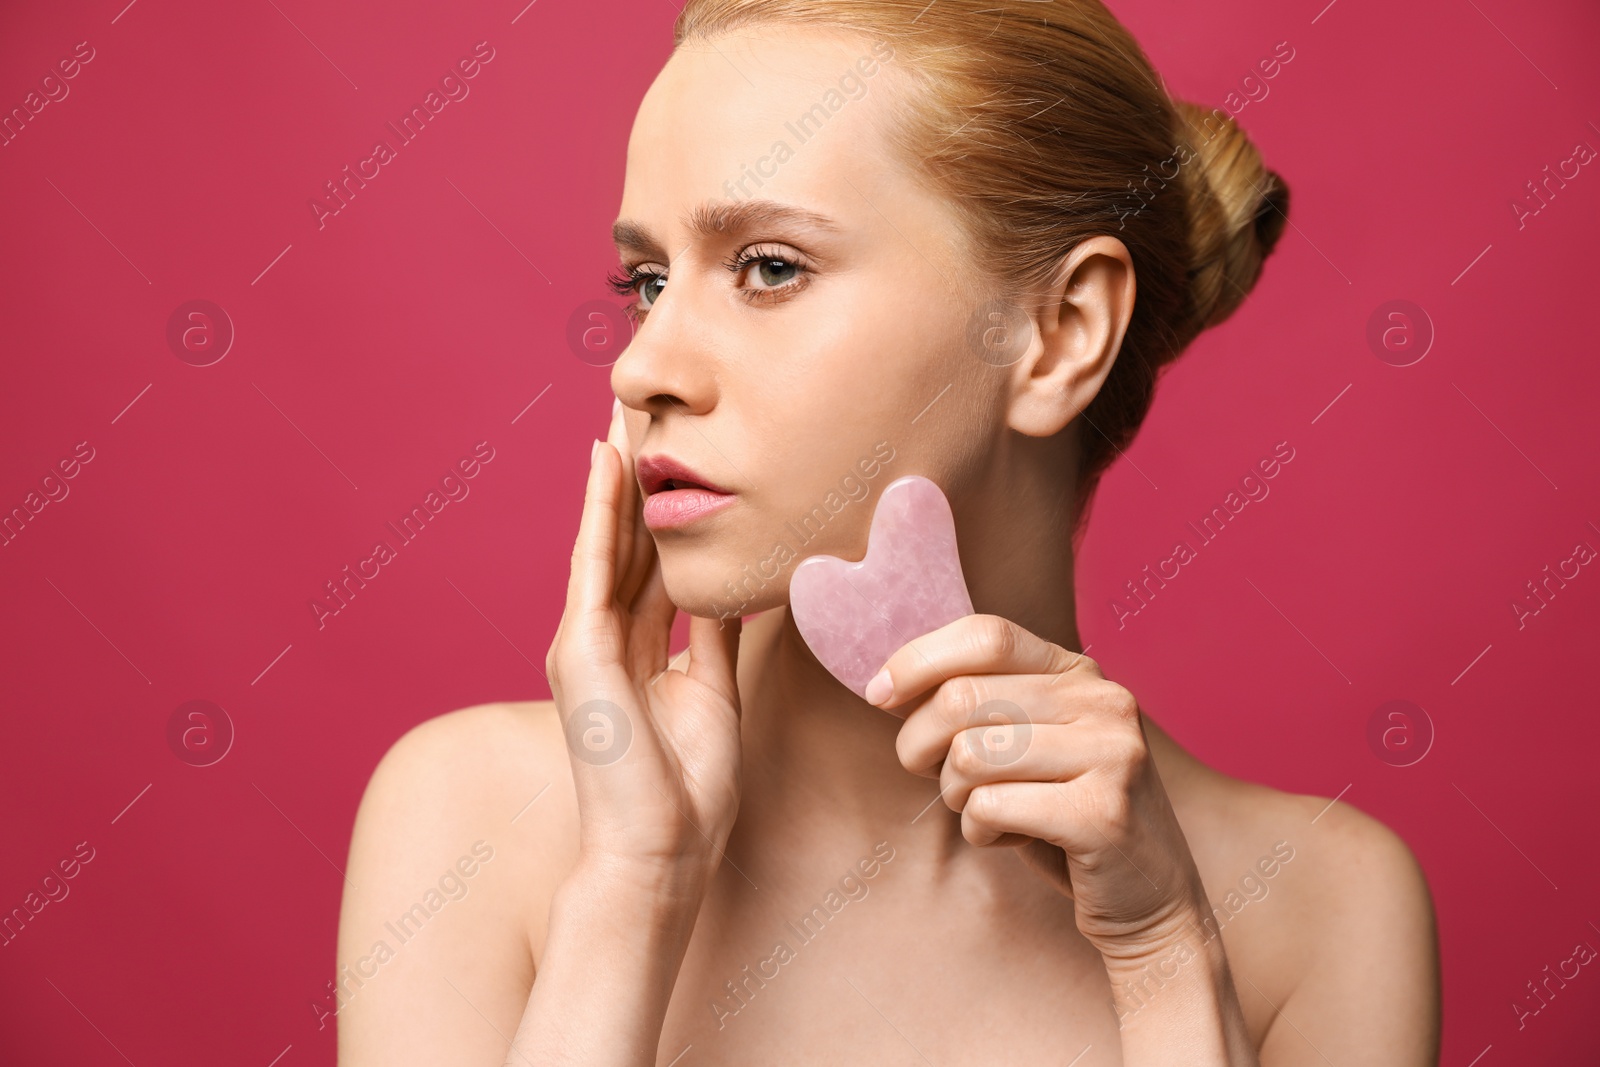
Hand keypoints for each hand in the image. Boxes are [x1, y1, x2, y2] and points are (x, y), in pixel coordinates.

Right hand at [545, 399, 743, 886]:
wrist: (659, 850)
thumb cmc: (686, 789)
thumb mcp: (713, 693)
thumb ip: (715, 637)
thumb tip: (737, 591)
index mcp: (636, 650)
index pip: (648, 562)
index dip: (659, 509)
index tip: (672, 457)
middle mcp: (603, 637)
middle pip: (621, 539)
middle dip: (633, 478)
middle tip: (640, 411)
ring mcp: (584, 640)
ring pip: (604, 539)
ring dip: (614, 475)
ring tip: (622, 414)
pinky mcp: (578, 648)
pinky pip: (593, 563)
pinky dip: (598, 510)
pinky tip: (605, 463)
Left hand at [867, 615, 1208, 964]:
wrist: (1148, 899)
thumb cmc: (1062, 816)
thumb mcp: (1024, 743)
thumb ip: (975, 705)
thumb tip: (887, 685)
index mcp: (1079, 672)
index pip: (986, 634)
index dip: (918, 659)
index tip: (879, 694)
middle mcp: (1102, 700)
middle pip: (962, 697)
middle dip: (919, 744)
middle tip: (933, 778)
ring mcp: (1111, 753)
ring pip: (969, 755)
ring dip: (954, 795)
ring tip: (986, 811)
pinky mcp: (1103, 813)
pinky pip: (990, 807)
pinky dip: (979, 831)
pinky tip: (1009, 838)